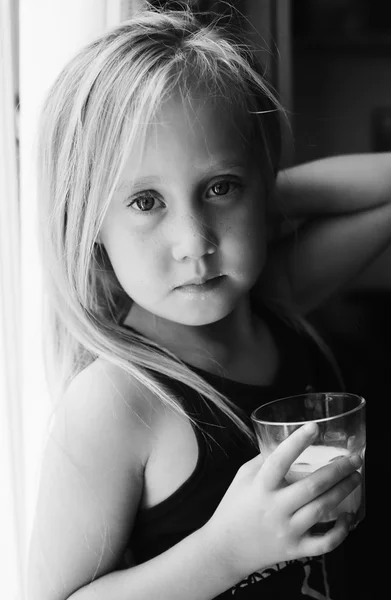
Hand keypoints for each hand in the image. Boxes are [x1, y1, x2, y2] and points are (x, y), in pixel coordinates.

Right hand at [204, 423, 360, 580]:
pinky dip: (341, 531)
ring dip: (343, 491)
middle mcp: (274, 508)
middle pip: (312, 486)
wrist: (226, 548)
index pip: (279, 461)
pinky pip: (324, 543)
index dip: (297, 442)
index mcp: (259, 487)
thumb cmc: (234, 507)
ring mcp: (286, 530)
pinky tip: (348, 517)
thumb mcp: (242, 478)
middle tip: (355, 458)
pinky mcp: (294, 550)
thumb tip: (286, 442)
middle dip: (338, 470)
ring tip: (355, 477)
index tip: (314, 427)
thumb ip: (263, 460)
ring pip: (322, 509)